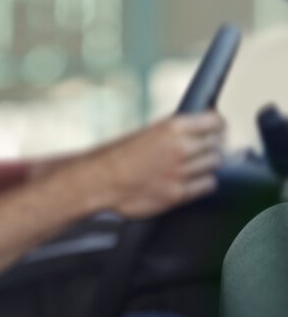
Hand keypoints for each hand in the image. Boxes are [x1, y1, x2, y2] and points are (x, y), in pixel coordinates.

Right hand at [86, 112, 224, 218]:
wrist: (97, 180)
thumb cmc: (117, 156)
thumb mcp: (147, 133)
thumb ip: (176, 132)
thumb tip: (204, 132)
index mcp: (172, 127)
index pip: (215, 122)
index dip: (217, 127)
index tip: (217, 130)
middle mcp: (180, 148)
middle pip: (217, 145)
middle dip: (211, 147)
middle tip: (201, 150)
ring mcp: (181, 172)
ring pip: (215, 165)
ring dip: (207, 164)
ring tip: (192, 166)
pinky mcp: (178, 194)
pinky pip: (208, 185)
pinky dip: (203, 182)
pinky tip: (190, 180)